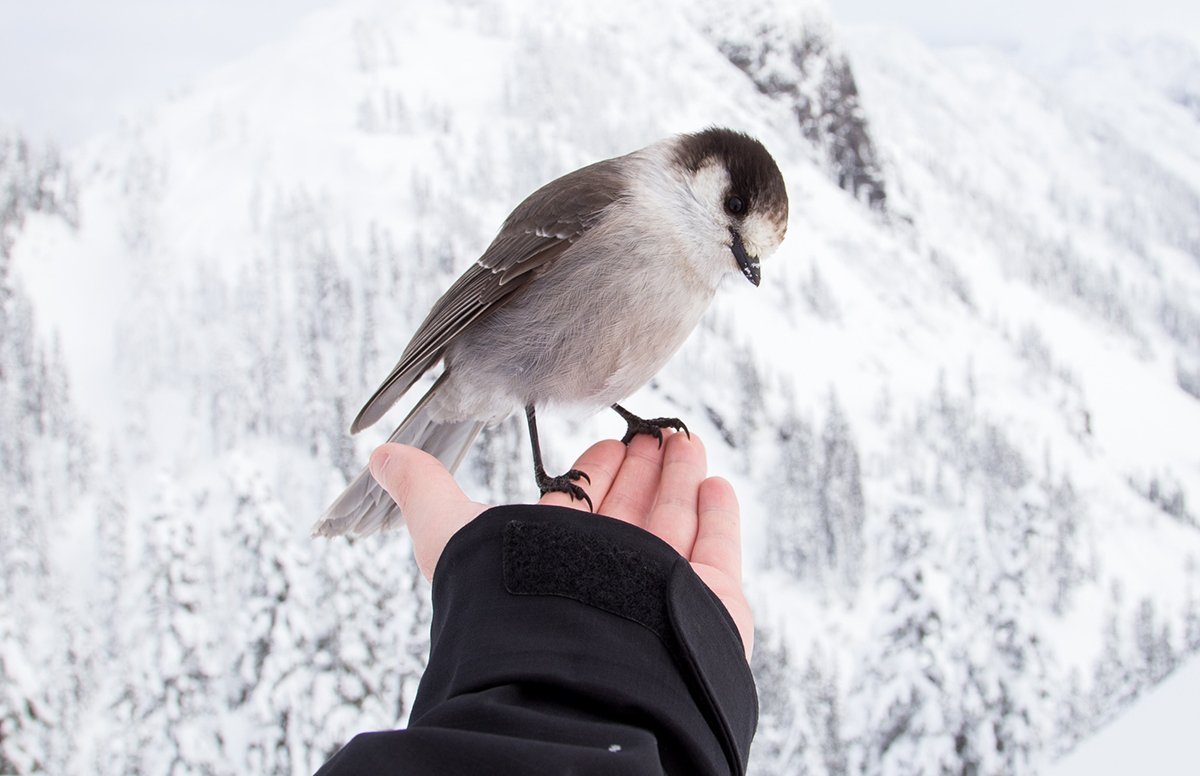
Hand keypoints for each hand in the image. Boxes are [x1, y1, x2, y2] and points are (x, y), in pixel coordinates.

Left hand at [368, 431, 752, 656]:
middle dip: (642, 467)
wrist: (580, 680)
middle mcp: (606, 574)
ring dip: (680, 477)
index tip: (607, 439)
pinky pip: (716, 551)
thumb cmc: (511, 610)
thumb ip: (423, 492)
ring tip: (685, 439)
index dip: (594, 470)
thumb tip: (378, 454)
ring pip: (673, 520)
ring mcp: (658, 589)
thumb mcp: (451, 535)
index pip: (579, 506)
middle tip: (653, 431)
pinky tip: (715, 484)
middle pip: (629, 510)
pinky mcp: (707, 604)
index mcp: (553, 558)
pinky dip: (718, 516)